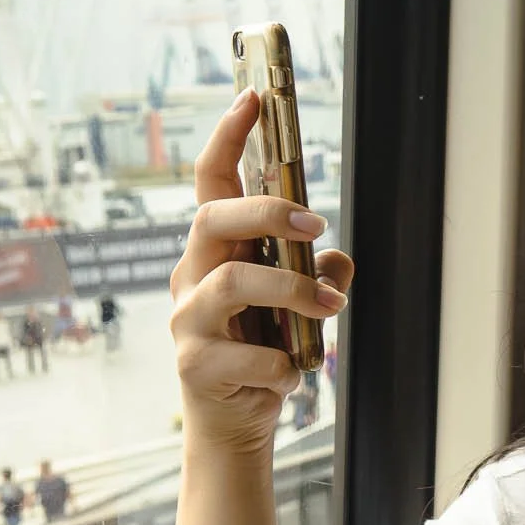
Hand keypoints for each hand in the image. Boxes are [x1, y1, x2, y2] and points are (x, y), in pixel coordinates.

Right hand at [168, 90, 352, 453]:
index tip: (252, 99)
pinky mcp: (195, 365)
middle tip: (319, 226)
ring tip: (333, 310)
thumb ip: (318, 278)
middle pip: (213, 218)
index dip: (228, 139)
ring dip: (293, 292)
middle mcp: (193, 277)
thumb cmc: (262, 354)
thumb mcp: (299, 311)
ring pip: (232, 283)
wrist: (235, 425)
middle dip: (268, 212)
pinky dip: (283, 364)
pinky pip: (249, 354)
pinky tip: (291, 375)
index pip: (211, 184)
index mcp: (216, 253)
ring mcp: (188, 320)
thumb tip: (337, 263)